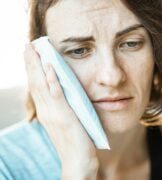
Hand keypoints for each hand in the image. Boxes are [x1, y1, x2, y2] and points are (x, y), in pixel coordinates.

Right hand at [23, 43, 98, 178]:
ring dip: (37, 66)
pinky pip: (56, 94)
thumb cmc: (72, 142)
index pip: (36, 86)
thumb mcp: (64, 122)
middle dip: (30, 63)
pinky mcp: (64, 115)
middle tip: (28, 46)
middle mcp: (46, 110)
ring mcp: (54, 113)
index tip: (31, 55)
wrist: (77, 161)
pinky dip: (51, 79)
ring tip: (33, 49)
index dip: (32, 70)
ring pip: (42, 84)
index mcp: (46, 112)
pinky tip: (49, 66)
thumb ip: (60, 109)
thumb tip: (60, 96)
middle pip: (35, 82)